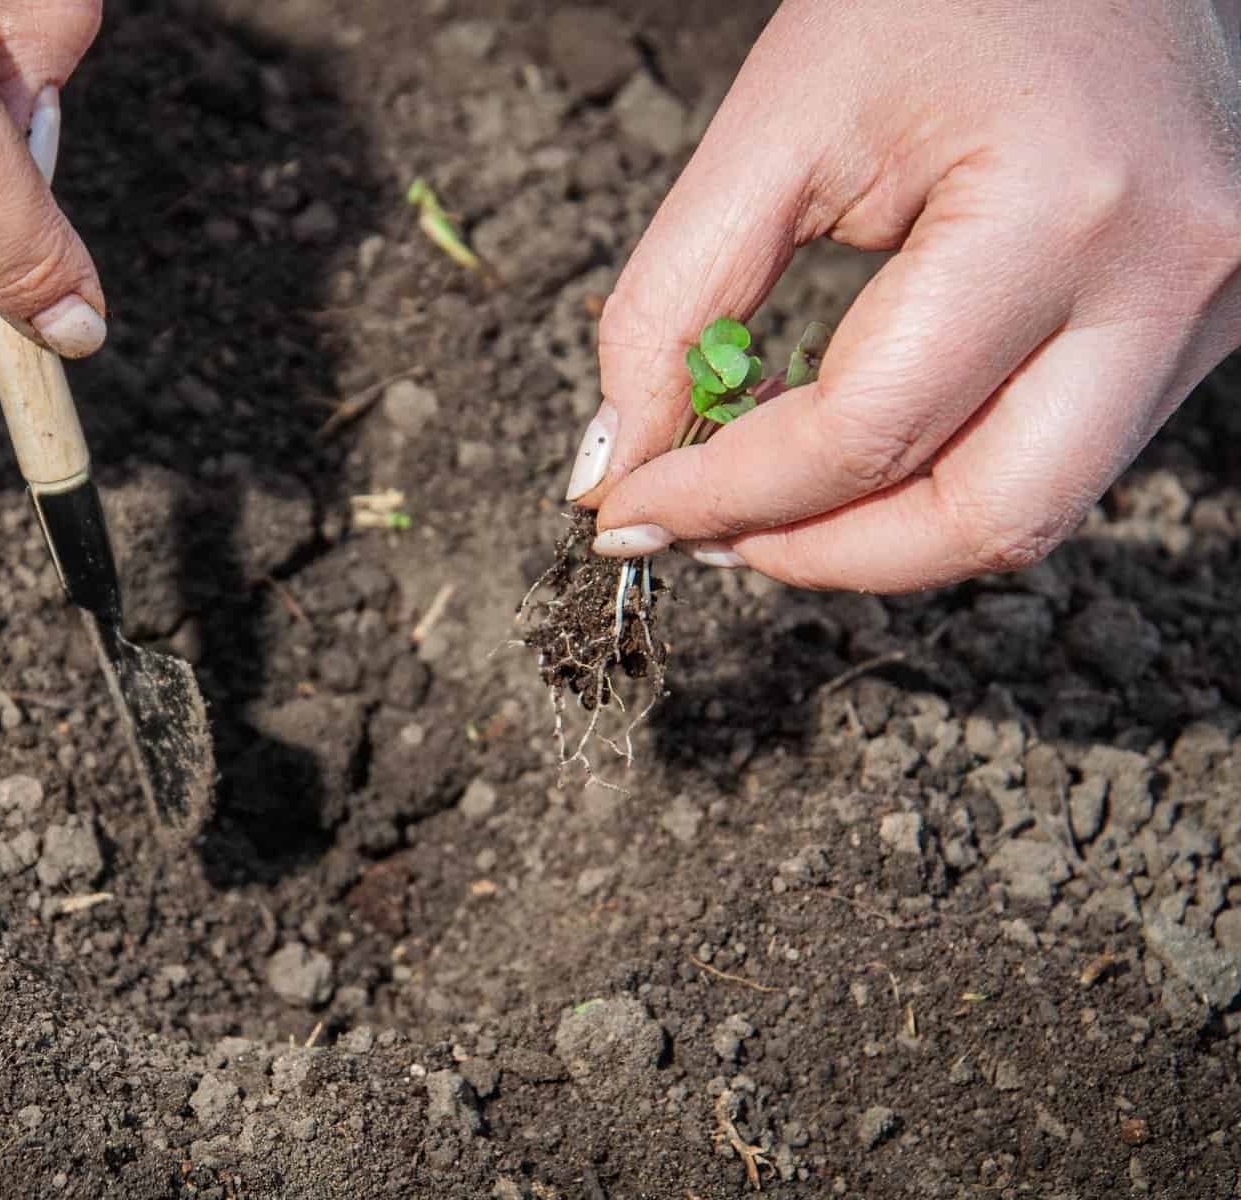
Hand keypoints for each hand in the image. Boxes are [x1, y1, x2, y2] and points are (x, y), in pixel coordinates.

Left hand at [567, 0, 1240, 591]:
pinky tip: (852, 450)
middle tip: (703, 531)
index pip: (867, 430)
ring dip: (878, 538)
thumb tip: (622, 461)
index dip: (724, 495)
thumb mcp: (778, 126)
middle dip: (819, 554)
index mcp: (1060, 207)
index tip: (630, 510)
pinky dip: (937, 482)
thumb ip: (678, 297)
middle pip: (982, 520)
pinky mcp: (1196, 327)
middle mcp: (1167, 279)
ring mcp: (1203, 312)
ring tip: (766, 500)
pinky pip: (1053, 459)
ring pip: (1028, 515)